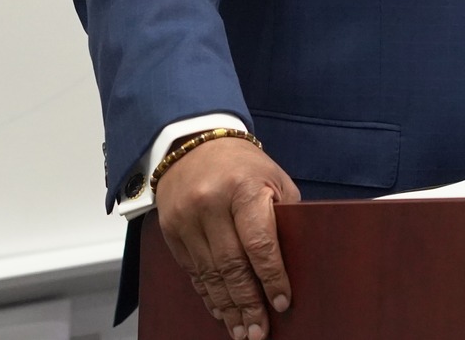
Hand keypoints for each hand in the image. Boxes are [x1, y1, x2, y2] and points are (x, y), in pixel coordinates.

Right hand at [154, 135, 301, 339]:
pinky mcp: (170, 231)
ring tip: (242, 331)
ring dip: (227, 308)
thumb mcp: (272, 179)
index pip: (259, 243)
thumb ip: (282, 216)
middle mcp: (210, 204)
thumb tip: (294, 261)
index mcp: (242, 188)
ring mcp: (186, 219)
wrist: (191, 143)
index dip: (272, 278)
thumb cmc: (241, 165)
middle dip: (248, 304)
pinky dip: (208, 294)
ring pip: (209, 274)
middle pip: (232, 266)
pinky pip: (192, 271)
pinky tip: (221, 310)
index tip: (283, 304)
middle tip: (259, 332)